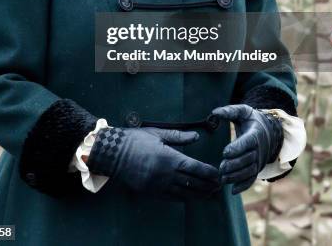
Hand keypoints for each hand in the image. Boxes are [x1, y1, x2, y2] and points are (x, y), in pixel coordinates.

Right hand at [87, 126, 220, 199]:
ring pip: (184, 193)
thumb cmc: (135, 140)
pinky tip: (190, 197)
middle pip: (192, 182)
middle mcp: (165, 174)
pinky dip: (183, 198)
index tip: (218, 174)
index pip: (195, 168)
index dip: (208, 172)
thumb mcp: (157, 133)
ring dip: (198, 194)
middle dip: (207, 185)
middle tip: (219, 186)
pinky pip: (171, 198)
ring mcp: (158, 185)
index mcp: (169, 157)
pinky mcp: (150, 192)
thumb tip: (196, 137)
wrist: (113, 154)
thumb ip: (178, 137)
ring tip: (209, 194)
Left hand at [210, 104, 282, 194]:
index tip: (225, 152)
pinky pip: (252, 179)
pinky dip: (244, 186)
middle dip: (234, 165)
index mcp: (255, 134)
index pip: (248, 142)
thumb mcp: (243, 111)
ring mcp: (259, 161)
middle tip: (220, 168)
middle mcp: (259, 149)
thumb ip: (229, 111)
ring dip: (237, 177)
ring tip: (222, 179)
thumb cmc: (251, 120)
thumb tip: (213, 113)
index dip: (237, 148)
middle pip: (247, 159)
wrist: (268, 131)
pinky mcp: (257, 169)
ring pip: (249, 171)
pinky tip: (232, 191)